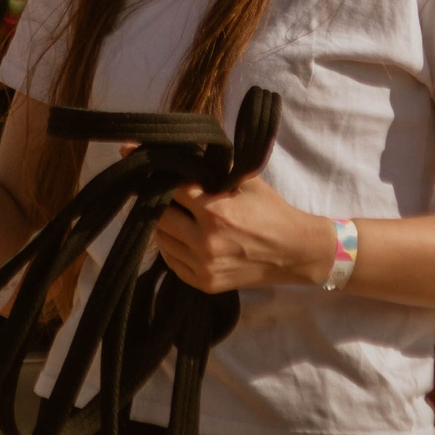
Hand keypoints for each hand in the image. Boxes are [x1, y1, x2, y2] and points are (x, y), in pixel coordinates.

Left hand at [145, 154, 333, 292]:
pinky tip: (179, 234)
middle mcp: (205, 241)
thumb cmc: (271, 210)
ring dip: (161, 224)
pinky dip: (170, 245)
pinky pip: (171, 261)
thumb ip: (213, 168)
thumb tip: (180, 151)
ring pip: (161, 240)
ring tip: (171, 212)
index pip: (171, 189)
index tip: (140, 163)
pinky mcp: (204, 283)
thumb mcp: (246, 180)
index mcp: (215, 211)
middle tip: (156, 190)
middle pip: (158, 216)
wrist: (294, 252)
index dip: (156, 174)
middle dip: (156, 200)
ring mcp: (203, 266)